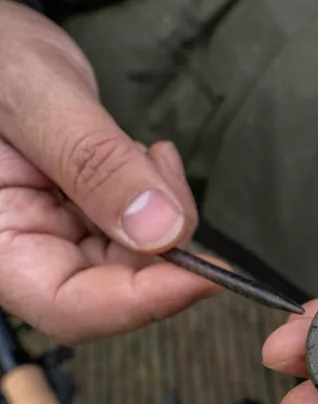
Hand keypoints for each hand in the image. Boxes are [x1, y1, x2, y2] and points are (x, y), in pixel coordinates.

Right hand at [0, 0, 217, 342]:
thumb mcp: (36, 96)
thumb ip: (96, 163)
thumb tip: (162, 232)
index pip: (70, 307)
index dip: (142, 302)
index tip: (206, 277)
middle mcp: (24, 250)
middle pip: (113, 289)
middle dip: (161, 244)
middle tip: (166, 172)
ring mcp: (55, 236)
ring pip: (135, 260)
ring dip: (162, 213)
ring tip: (147, 153)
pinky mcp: (81, 216)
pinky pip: (136, 229)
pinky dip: (157, 196)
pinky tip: (147, 155)